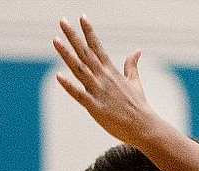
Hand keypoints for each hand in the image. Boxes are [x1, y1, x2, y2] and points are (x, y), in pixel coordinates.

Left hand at [53, 16, 156, 145]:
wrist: (143, 126)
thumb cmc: (138, 106)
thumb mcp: (135, 82)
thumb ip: (132, 65)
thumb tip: (137, 51)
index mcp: (112, 71)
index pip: (97, 47)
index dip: (89, 32)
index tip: (82, 17)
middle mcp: (103, 78)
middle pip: (85, 53)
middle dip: (73, 36)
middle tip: (62, 21)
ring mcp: (98, 91)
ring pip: (79, 69)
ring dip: (66, 54)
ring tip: (55, 40)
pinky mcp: (95, 107)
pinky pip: (79, 95)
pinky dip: (69, 86)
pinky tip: (58, 76)